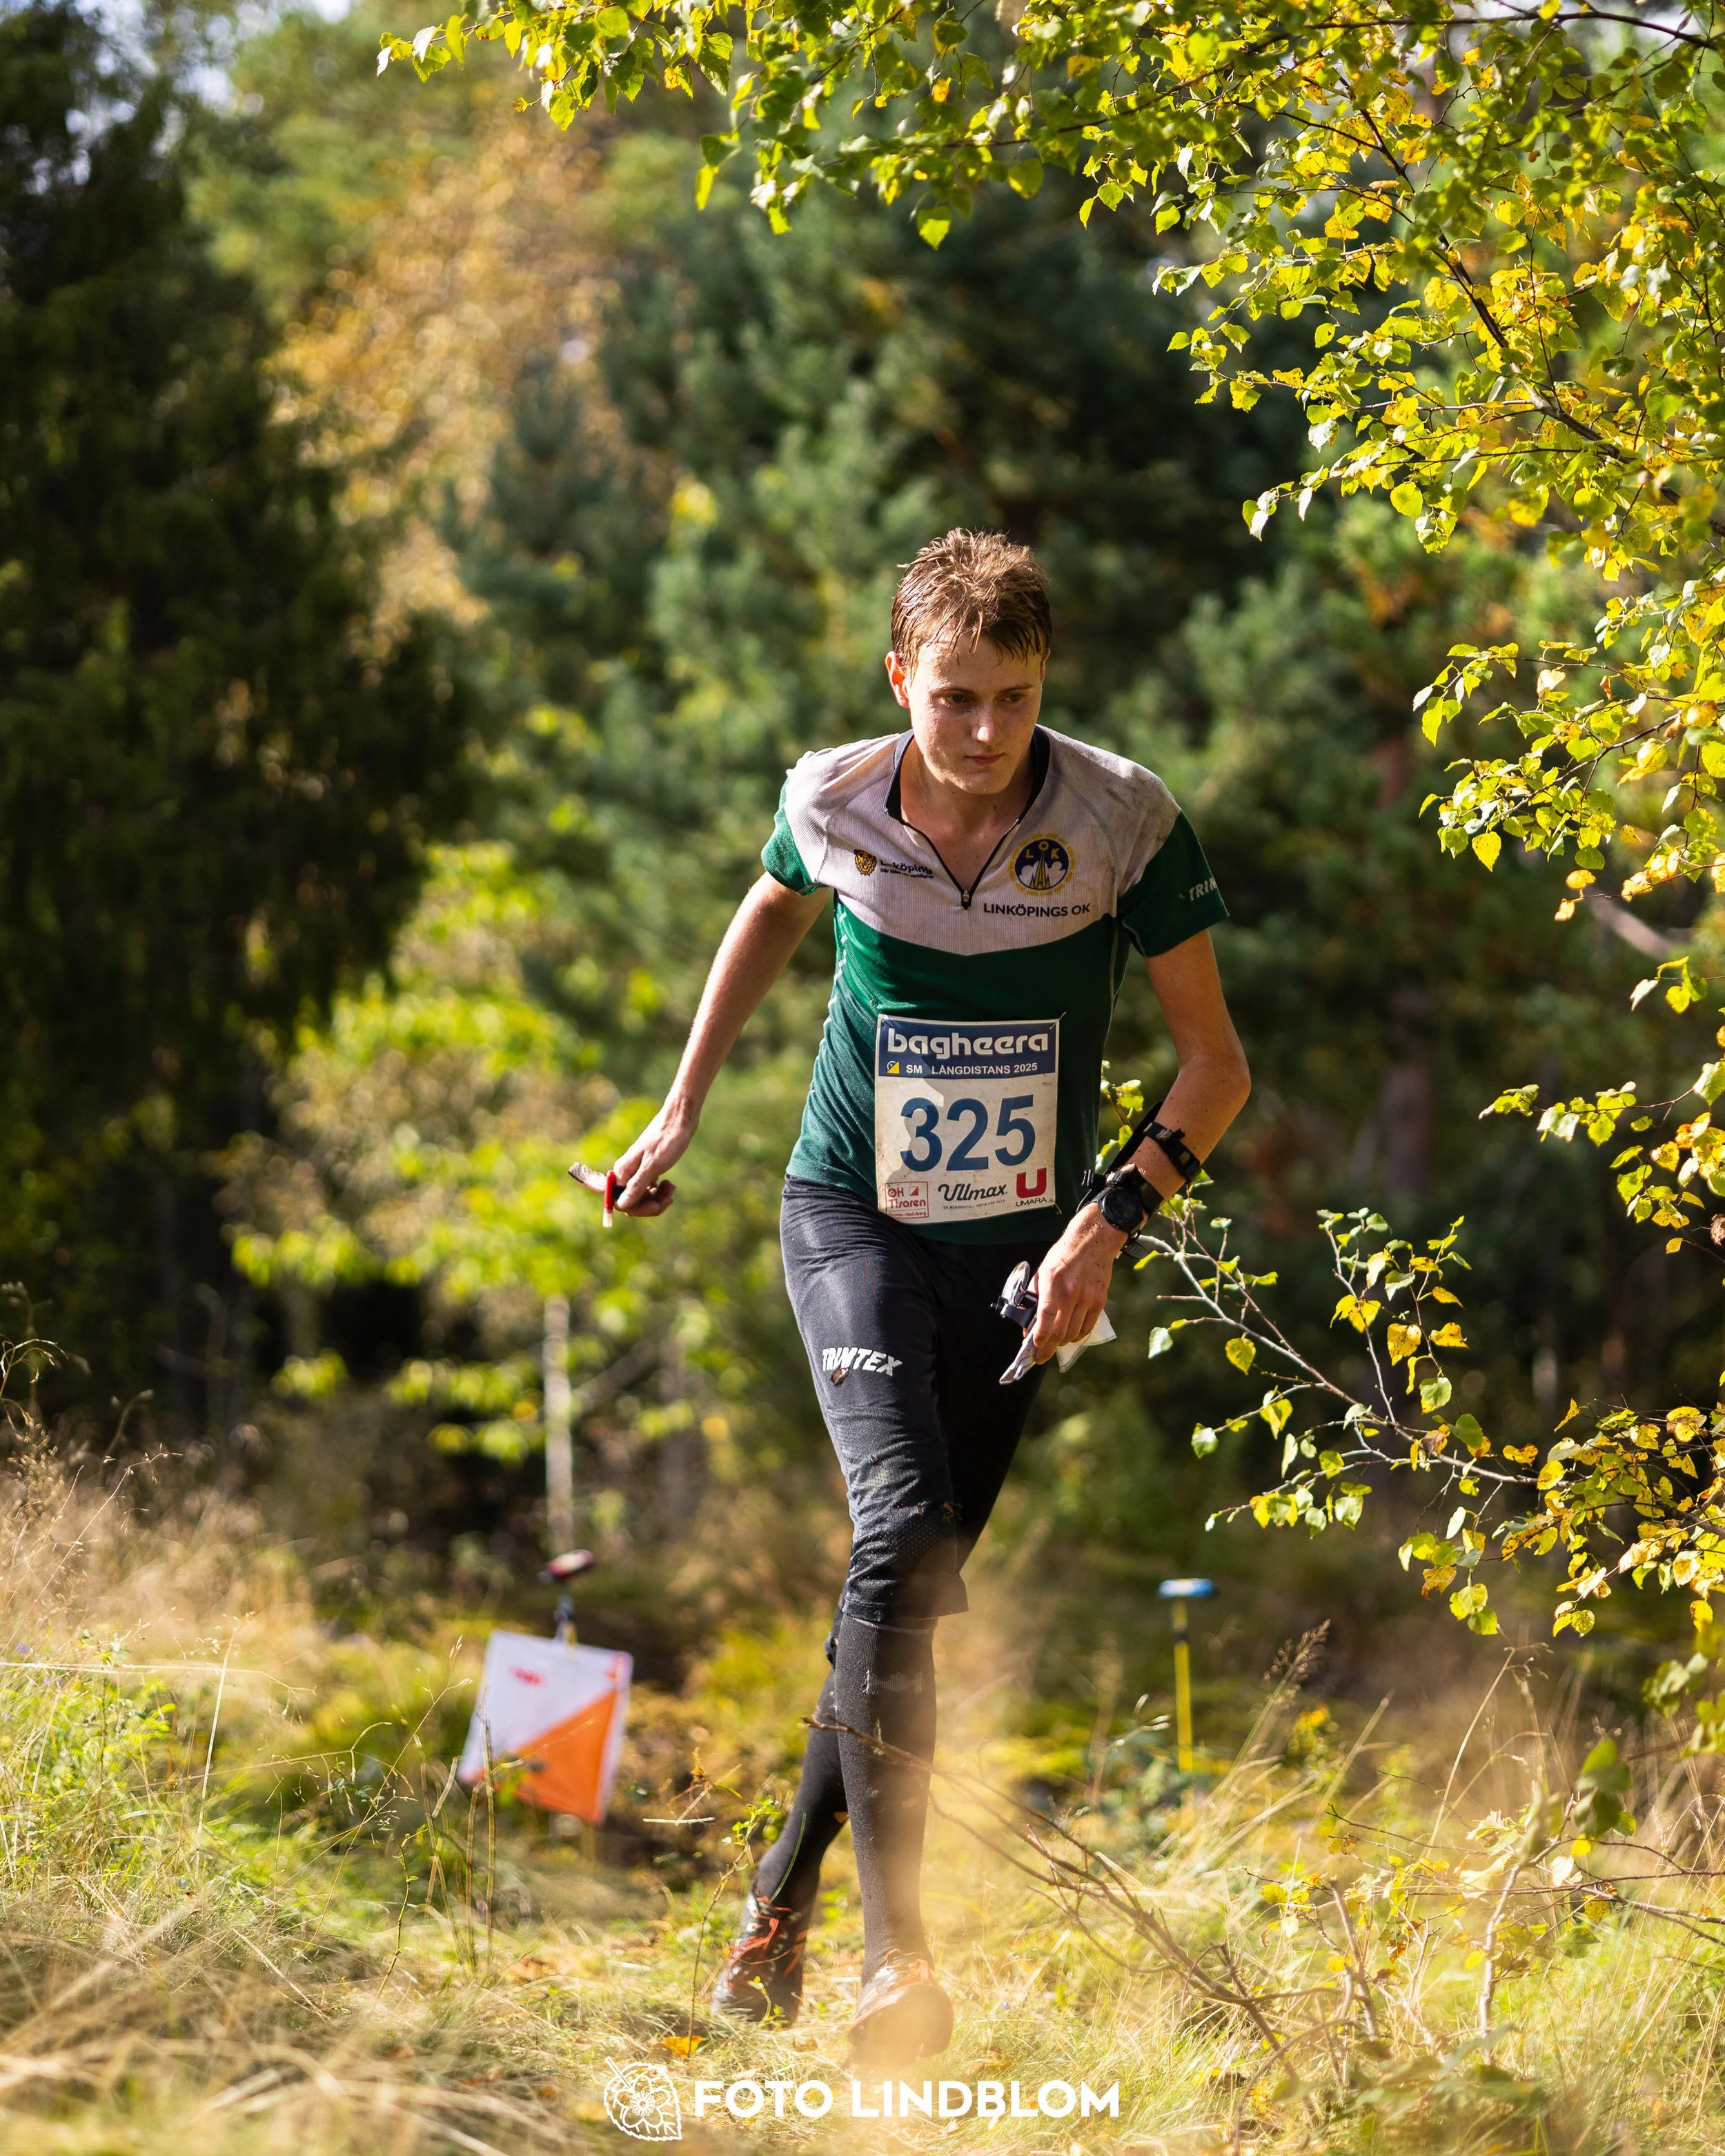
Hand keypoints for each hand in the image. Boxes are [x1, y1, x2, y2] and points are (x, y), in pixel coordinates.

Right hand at [609, 1097, 695, 1216]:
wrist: (679, 1120)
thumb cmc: (667, 1140)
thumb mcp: (653, 1166)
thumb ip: (636, 1186)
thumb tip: (621, 1205)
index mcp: (623, 1172)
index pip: (619, 1202)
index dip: (636, 1208)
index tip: (654, 1205)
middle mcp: (627, 1172)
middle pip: (631, 1202)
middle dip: (650, 1204)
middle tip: (668, 1198)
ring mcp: (637, 1171)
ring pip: (642, 1196)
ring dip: (657, 1198)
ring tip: (671, 1187)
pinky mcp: (648, 1169)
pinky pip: (649, 1188)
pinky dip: (659, 1191)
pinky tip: (669, 1184)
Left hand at [1029, 1204, 1125, 1362]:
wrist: (1093, 1241)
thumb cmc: (1063, 1255)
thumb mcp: (1043, 1271)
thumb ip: (1034, 1297)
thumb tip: (1029, 1323)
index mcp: (1053, 1281)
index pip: (1045, 1314)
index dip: (1040, 1334)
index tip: (1034, 1346)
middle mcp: (1071, 1291)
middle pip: (1059, 1329)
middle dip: (1048, 1348)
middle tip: (1040, 1357)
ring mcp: (1087, 1297)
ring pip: (1073, 1332)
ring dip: (1062, 1343)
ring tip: (1054, 1344)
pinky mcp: (1099, 1301)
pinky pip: (1087, 1327)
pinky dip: (1077, 1336)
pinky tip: (1070, 1336)